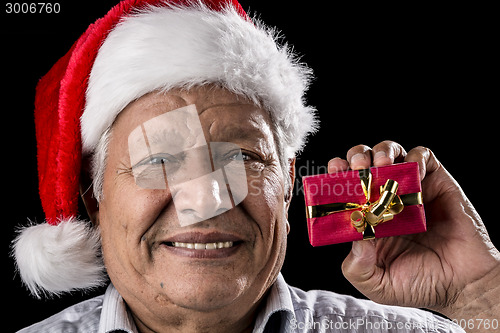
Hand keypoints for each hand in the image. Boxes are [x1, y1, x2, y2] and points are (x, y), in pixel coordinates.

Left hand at [329, 141, 499, 323]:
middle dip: (356, 157)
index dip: (336, 175)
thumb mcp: (377, 284)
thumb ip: (357, 267)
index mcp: (367, 217)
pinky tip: (412, 170)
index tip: (333, 173)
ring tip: (381, 164)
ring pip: (391, 153)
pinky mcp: (436, 183)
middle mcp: (385, 199)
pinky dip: (415, 157)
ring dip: (382, 152)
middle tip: (357, 166)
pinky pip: (424, 157)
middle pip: (364, 163)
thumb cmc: (419, 285)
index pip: (345, 187)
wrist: (463, 286)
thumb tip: (354, 235)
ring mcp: (410, 189)